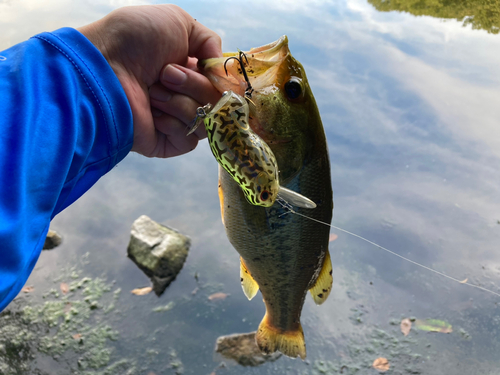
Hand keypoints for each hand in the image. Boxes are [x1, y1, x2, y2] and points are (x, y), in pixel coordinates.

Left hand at [78, 4, 221, 157]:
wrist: (102, 67)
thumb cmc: (134, 39)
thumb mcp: (179, 21)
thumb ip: (210, 41)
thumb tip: (222, 70)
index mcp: (190, 69)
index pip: (224, 83)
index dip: (222, 79)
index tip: (210, 69)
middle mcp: (185, 95)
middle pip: (219, 102)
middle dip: (194, 84)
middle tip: (165, 73)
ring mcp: (176, 119)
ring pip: (207, 120)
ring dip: (181, 102)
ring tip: (153, 91)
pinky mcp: (166, 142)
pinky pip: (190, 139)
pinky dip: (175, 123)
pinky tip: (154, 113)